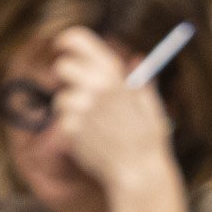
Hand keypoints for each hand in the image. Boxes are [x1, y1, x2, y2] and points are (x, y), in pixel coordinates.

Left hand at [49, 27, 188, 211]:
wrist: (137, 171)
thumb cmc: (147, 138)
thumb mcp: (149, 102)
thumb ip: (139, 78)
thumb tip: (136, 57)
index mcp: (113, 72)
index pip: (77, 40)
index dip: (66, 40)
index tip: (62, 45)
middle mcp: (93, 86)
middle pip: (62, 67)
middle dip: (68, 77)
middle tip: (80, 90)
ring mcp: (80, 107)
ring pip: (61, 98)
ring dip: (72, 107)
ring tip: (95, 123)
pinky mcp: (70, 128)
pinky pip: (63, 121)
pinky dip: (74, 128)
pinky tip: (92, 138)